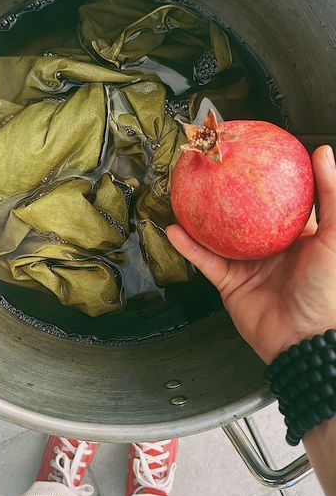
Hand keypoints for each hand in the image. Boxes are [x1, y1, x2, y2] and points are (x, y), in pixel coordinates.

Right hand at [167, 145, 335, 363]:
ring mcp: (248, 265)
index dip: (266, 178)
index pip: (279, 200)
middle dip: (227, 194)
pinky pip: (205, 260)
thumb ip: (330, 196)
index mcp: (297, 236)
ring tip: (185, 191)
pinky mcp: (230, 283)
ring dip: (200, 216)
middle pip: (243, 215)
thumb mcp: (333, 238)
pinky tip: (176, 228)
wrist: (304, 341)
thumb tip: (323, 155)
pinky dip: (189, 246)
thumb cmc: (327, 292)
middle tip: (212, 169)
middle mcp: (270, 248)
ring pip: (218, 235)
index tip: (254, 154)